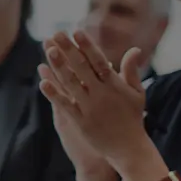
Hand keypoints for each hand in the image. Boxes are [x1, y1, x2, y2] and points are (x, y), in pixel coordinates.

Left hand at [38, 30, 148, 168]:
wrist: (129, 148)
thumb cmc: (133, 118)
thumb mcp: (137, 93)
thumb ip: (132, 71)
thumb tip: (135, 49)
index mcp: (116, 85)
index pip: (99, 60)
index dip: (87, 45)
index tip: (77, 31)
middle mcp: (102, 94)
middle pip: (82, 68)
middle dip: (69, 49)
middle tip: (56, 33)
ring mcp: (90, 108)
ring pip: (72, 84)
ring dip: (59, 66)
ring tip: (48, 50)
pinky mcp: (82, 122)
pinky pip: (66, 105)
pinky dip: (55, 94)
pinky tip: (43, 82)